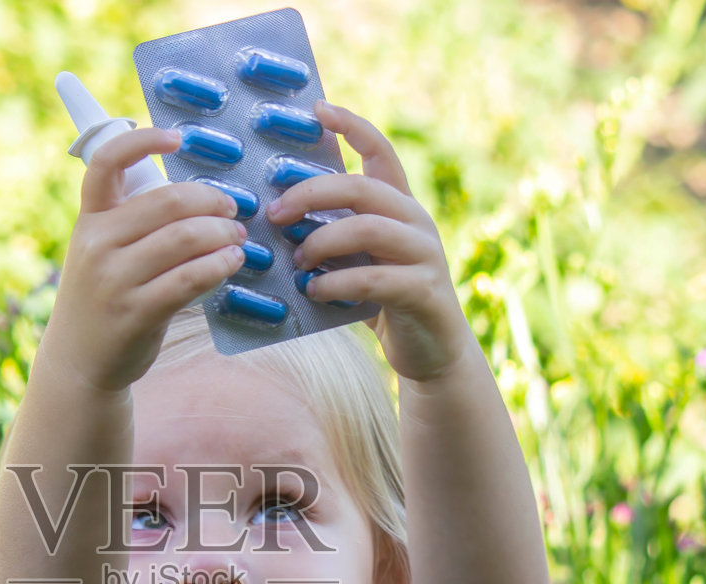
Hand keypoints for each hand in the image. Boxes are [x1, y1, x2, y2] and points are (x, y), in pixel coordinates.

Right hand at [42, 126, 248, 393]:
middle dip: (211, 200)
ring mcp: (114, 280)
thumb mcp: (99, 252)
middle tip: (232, 211)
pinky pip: (190, 277)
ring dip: (222, 234)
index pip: (106, 163)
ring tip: (237, 240)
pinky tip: (232, 262)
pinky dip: (219, 265)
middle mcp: (96, 244)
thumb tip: (197, 197)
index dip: (142, 140)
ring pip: (185, 238)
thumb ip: (131, 222)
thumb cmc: (102, 298)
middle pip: (167, 202)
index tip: (177, 138)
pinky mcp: (136, 312)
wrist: (78, 360)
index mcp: (89, 220)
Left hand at [265, 99, 474, 381]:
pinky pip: (374, 278)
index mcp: (399, 206)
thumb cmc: (383, 303)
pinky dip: (337, 283)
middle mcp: (416, 221)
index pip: (380, 152)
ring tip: (296, 262)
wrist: (431, 353)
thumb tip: (274, 221)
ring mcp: (425, 255)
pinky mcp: (423, 292)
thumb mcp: (355, 261)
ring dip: (322, 241)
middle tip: (275, 214)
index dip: (352, 126)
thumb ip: (331, 238)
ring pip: (370, 228)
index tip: (318, 109)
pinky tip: (312, 292)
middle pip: (363, 188)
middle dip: (312, 194)